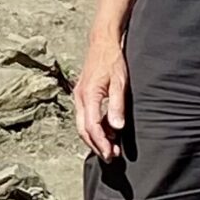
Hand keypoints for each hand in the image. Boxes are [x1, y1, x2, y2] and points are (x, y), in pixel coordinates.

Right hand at [73, 32, 128, 159]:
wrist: (102, 42)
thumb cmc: (113, 60)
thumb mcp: (120, 82)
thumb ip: (117, 105)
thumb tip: (116, 127)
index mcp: (88, 95)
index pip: (92, 126)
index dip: (101, 143)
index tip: (111, 154)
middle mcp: (80, 98)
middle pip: (83, 129)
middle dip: (96, 145)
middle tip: (111, 157)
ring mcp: (79, 96)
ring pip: (83, 125)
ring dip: (96, 138)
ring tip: (112, 147)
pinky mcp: (83, 95)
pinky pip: (85, 117)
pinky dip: (95, 128)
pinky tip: (108, 132)